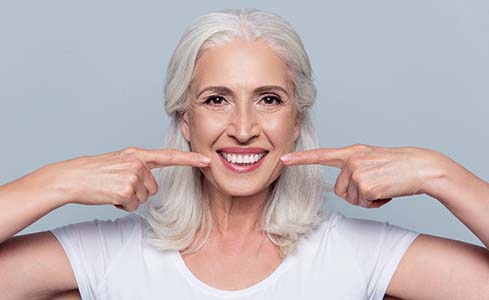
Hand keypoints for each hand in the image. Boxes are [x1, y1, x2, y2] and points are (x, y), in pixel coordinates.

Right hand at [39, 147, 210, 210]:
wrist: (72, 177)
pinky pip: (133, 206)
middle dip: (139, 191)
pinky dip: (122, 205)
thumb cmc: (95, 172)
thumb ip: (138, 166)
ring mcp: (132, 176)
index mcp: (137, 154)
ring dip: (130, 199)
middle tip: (118, 185)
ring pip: (144, 198)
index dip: (189, 160)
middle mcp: (137, 162)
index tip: (207, 160)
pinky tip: (109, 196)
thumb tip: (151, 184)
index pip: (168, 156)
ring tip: (112, 189)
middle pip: (154, 187)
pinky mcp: (126, 190)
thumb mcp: (119, 161)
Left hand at [280, 144, 444, 207]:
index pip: (322, 155)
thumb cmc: (399, 166)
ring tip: (383, 186)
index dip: (301, 159)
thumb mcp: (373, 160)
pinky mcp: (365, 184)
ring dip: (367, 199)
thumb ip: (355, 167)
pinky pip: (364, 203)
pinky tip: (387, 192)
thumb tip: (343, 187)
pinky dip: (376, 203)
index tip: (283, 159)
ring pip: (351, 199)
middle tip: (376, 186)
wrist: (421, 167)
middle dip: (356, 195)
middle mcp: (352, 159)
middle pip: (339, 190)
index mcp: (353, 152)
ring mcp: (357, 171)